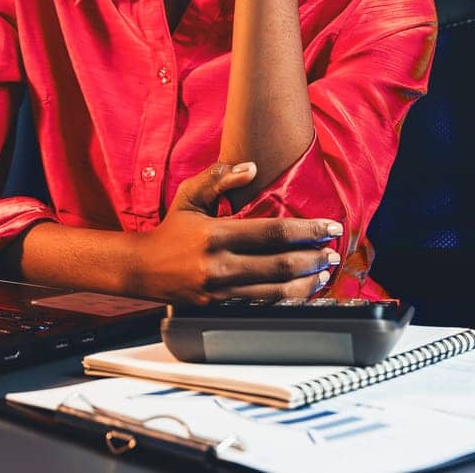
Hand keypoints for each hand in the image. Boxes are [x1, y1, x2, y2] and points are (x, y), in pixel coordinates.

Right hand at [127, 161, 342, 305]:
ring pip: (275, 290)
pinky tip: (301, 291)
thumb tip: (251, 168)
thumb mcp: (190, 197)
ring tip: (323, 274)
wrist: (141, 269)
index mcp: (216, 234)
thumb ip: (219, 179)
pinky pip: (261, 305)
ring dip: (305, 283)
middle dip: (313, 259)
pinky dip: (286, 299)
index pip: (273, 231)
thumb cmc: (170, 231)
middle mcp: (219, 264)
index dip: (307, 230)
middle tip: (333, 253)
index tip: (330, 227)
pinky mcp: (219, 306)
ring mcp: (220, 289)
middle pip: (280, 263)